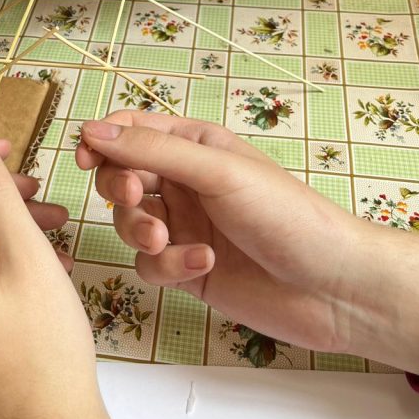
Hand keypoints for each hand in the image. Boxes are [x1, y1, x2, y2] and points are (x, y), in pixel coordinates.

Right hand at [77, 112, 418, 380]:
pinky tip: (202, 265)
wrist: (332, 287)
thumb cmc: (288, 215)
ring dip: (140, 232)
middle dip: (120, 190)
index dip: (103, 140)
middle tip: (133, 200)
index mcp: (195, 145)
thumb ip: (153, 152)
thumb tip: (93, 131)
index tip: (85, 157)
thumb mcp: (218, 172)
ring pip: (129, 223)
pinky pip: (150, 265)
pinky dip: (168, 265)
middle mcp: (186, 182)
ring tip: (166, 242)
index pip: (132, 130)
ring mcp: (185, 227)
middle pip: (121, 176)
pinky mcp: (187, 269)